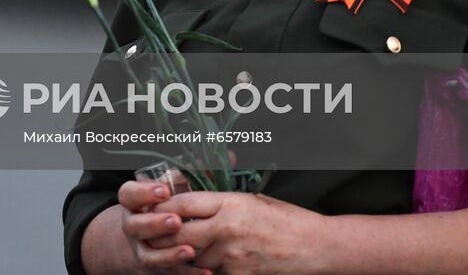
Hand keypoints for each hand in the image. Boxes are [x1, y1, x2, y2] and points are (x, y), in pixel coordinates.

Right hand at [116, 179, 210, 272]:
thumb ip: (176, 181)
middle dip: (155, 224)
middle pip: (135, 226)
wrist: (149, 240)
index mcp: (133, 204)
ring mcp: (143, 250)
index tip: (164, 191)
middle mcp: (133, 228)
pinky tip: (205, 271)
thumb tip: (196, 169)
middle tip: (176, 221)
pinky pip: (170, 274)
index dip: (143, 193)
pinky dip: (187, 273)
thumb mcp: (163, 193)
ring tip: (189, 251)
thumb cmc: (162, 209)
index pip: (128, 195)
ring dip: (169, 254)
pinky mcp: (156, 269)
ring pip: (149, 256)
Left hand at [152, 191, 325, 274]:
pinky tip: (203, 265)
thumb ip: (220, 203)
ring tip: (173, 250)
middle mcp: (227, 229)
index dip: (163, 206)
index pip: (184, 203)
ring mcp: (233, 255)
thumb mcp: (251, 200)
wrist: (316, 246)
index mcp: (230, 203)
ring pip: (192, 257)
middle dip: (163, 233)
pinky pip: (211, 273)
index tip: (151, 206)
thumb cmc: (285, 219)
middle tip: (151, 232)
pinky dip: (204, 270)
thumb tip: (190, 203)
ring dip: (182, 255)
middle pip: (179, 232)